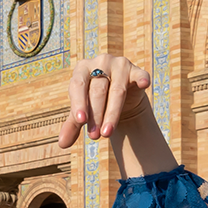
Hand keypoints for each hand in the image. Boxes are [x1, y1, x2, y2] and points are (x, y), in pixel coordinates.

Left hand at [57, 55, 177, 176]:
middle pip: (97, 91)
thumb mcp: (82, 113)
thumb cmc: (93, 102)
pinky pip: (140, 75)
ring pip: (117, 91)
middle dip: (96, 116)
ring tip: (107, 133)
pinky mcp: (136, 71)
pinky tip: (144, 84)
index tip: (80, 121)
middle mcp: (100, 62)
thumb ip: (72, 126)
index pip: (78, 86)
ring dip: (112, 114)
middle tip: (95, 136)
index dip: (79, 104)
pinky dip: (142, 79)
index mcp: (82, 69)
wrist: (118, 98)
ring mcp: (119, 65)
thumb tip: (62, 144)